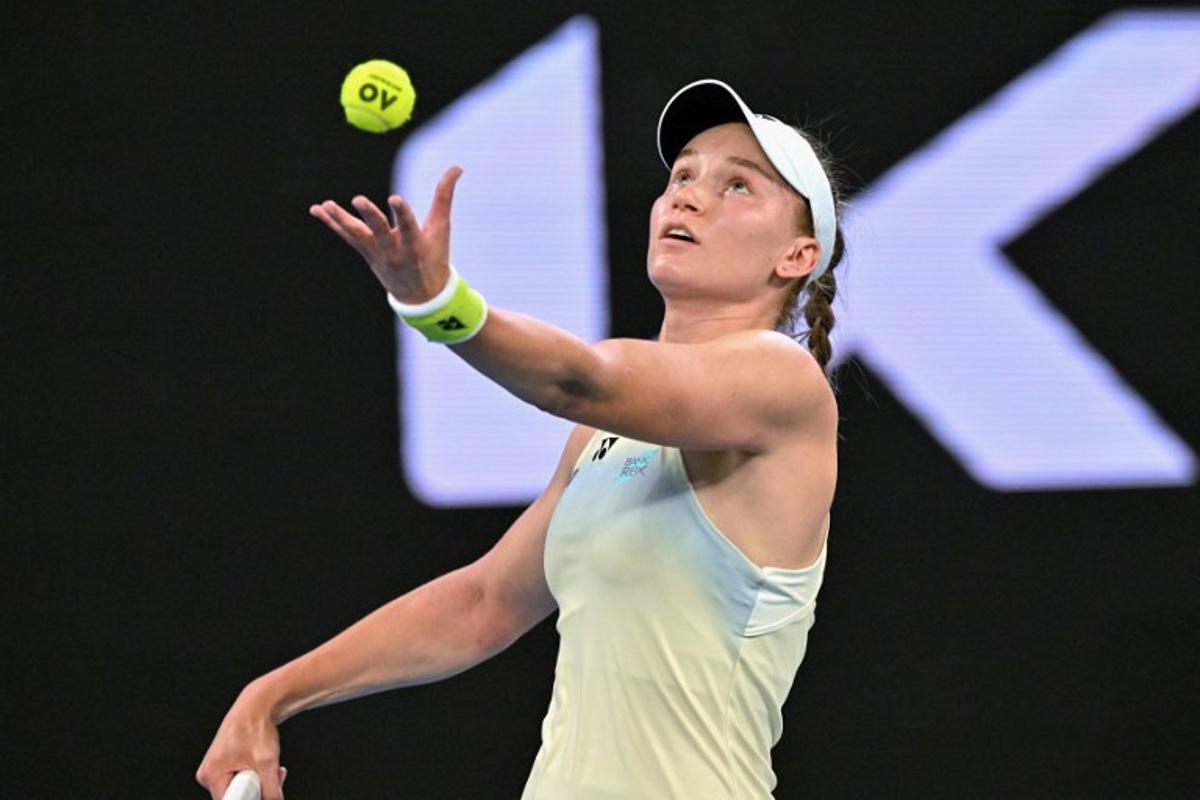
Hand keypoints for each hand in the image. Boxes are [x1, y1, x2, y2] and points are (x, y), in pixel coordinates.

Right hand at [196, 687, 287, 799]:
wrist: (257, 705)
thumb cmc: (257, 727)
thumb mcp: (267, 761)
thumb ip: (271, 789)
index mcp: (210, 774)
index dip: (249, 799)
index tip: (259, 785)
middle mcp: (208, 774)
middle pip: (236, 798)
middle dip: (258, 790)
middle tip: (271, 771)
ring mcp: (215, 770)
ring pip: (241, 790)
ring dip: (260, 782)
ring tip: (268, 763)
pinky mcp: (223, 767)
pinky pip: (241, 781)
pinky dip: (256, 775)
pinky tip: (264, 762)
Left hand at [309, 166, 463, 303]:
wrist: (421, 296)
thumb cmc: (433, 256)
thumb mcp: (441, 228)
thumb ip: (444, 196)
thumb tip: (457, 166)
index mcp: (415, 245)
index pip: (408, 227)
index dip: (402, 213)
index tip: (395, 199)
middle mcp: (394, 251)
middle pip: (379, 232)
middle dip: (369, 216)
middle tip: (358, 199)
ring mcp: (376, 253)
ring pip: (356, 235)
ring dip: (340, 220)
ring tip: (326, 205)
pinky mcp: (365, 253)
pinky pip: (346, 236)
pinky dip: (331, 223)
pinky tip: (316, 209)